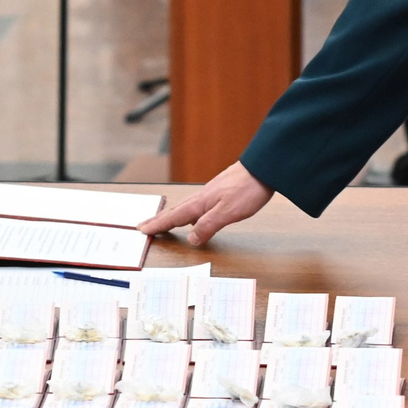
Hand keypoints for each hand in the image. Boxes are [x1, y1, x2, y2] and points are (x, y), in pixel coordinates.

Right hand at [141, 161, 271, 246]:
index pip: (175, 217)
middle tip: (144, 225)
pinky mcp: (221, 192)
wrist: (264, 168)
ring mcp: (211, 194)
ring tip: (163, 223)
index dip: (158, 225)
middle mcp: (203, 197)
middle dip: (159, 220)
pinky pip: (197, 205)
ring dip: (172, 216)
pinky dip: (188, 212)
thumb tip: (191, 239)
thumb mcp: (228, 212)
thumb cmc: (248, 189)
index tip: (143, 230)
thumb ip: (208, 225)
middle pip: (176, 211)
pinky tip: (194, 216)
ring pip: (186, 208)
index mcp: (201, 203)